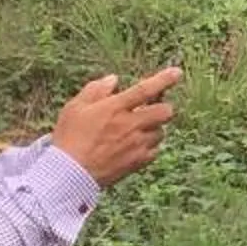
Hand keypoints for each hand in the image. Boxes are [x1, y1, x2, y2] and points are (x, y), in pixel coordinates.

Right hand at [54, 67, 181, 186]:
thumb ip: (95, 90)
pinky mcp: (138, 162)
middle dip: (163, 107)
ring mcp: (137, 144)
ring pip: (161, 132)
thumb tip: (114, 80)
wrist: (70, 173)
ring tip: (135, 129)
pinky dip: (149, 146)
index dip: (163, 80)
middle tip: (151, 108)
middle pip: (165, 112)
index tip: (177, 72)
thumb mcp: (75, 107)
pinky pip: (155, 150)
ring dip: (154, 127)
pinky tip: (134, 145)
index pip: (145, 90)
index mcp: (115, 108)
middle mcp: (130, 125)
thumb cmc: (69, 137)